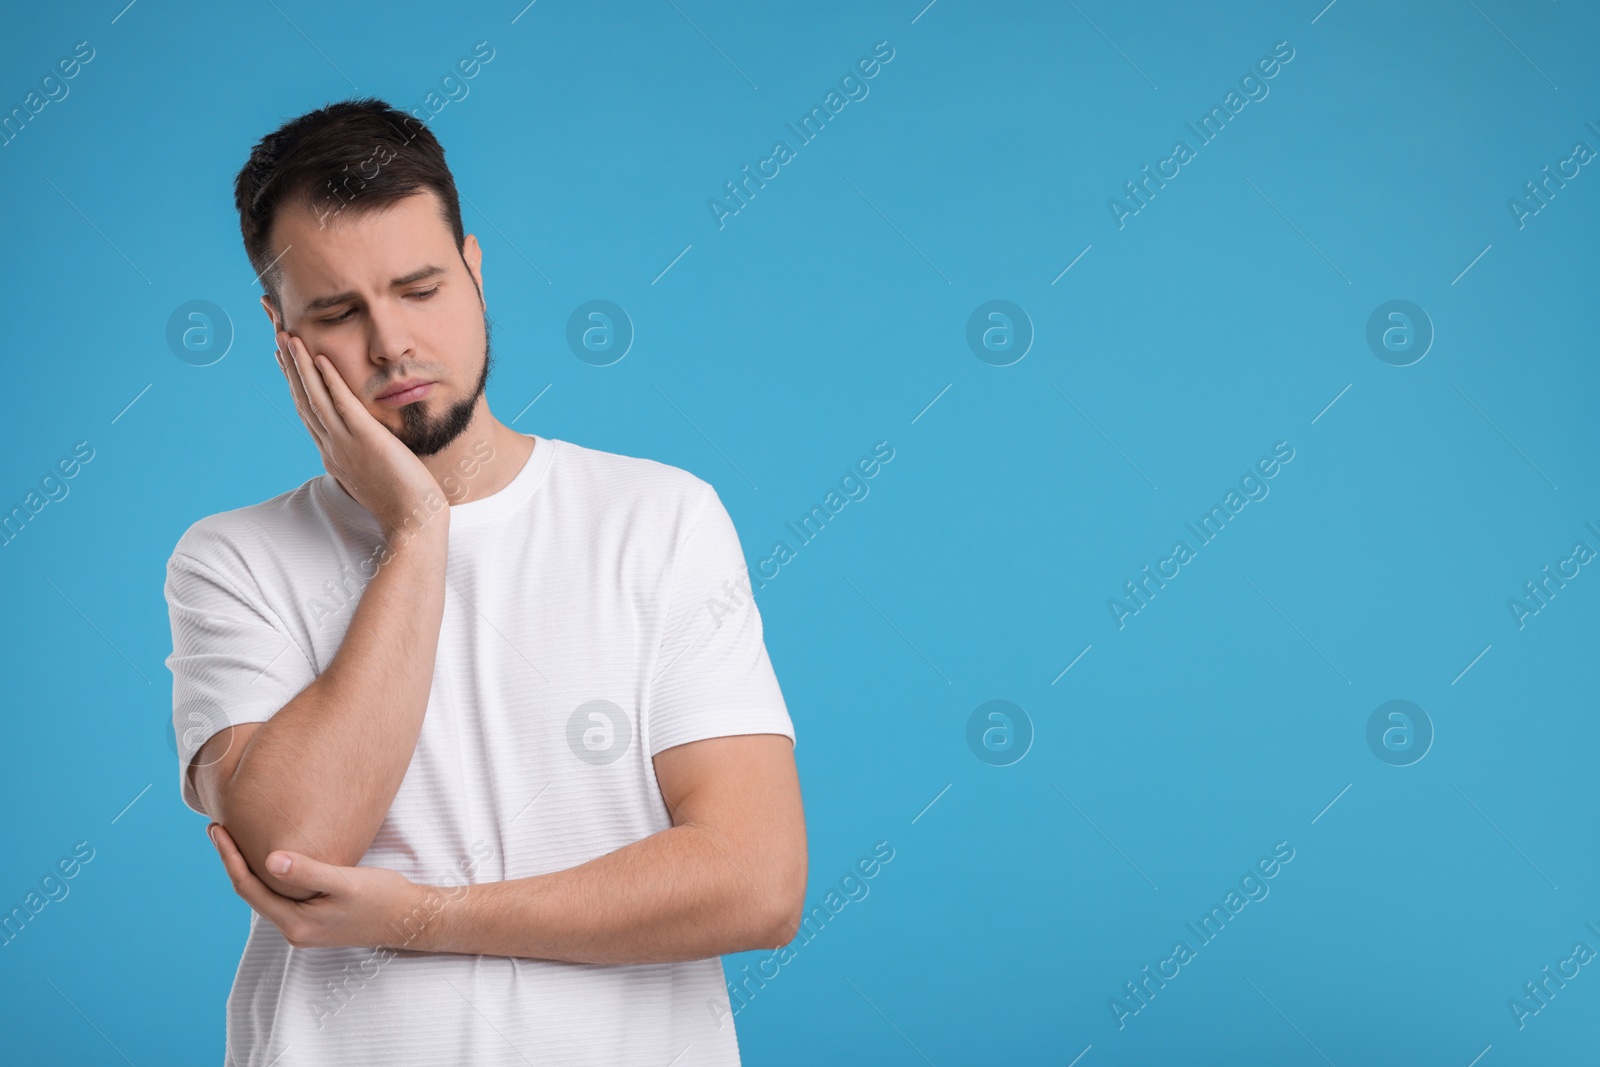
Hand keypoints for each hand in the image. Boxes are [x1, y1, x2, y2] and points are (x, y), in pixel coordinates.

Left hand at [208, 822, 439, 950]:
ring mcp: (304, 927)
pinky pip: (281, 896)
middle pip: (251, 892)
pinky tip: (270, 859)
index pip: (249, 887)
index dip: (229, 857)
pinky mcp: (315, 919)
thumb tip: (269, 860)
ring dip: (249, 867)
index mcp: (296, 923)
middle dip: (233, 860)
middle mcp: (294, 930)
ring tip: (237, 839)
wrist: (411, 919)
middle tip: (219, 827)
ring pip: (265, 894)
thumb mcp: (346, 882)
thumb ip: (308, 872)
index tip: (217, 828)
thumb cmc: (383, 898)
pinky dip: (269, 875)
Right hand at [274, 330, 445, 541]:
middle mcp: (332, 447)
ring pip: (315, 398)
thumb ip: (366, 457)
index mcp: (334, 455)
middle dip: (289, 367)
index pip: (308, 412)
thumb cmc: (403, 504)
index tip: (285, 360)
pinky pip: (342, 404)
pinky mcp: (365, 440)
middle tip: (277, 337)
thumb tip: (369, 447)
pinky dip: (329, 380)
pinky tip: (319, 358)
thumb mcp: (375, 476)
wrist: (413, 523)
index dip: (295, 384)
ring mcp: (345, 444)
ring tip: (288, 337)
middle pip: (303, 400)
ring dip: (300, 366)